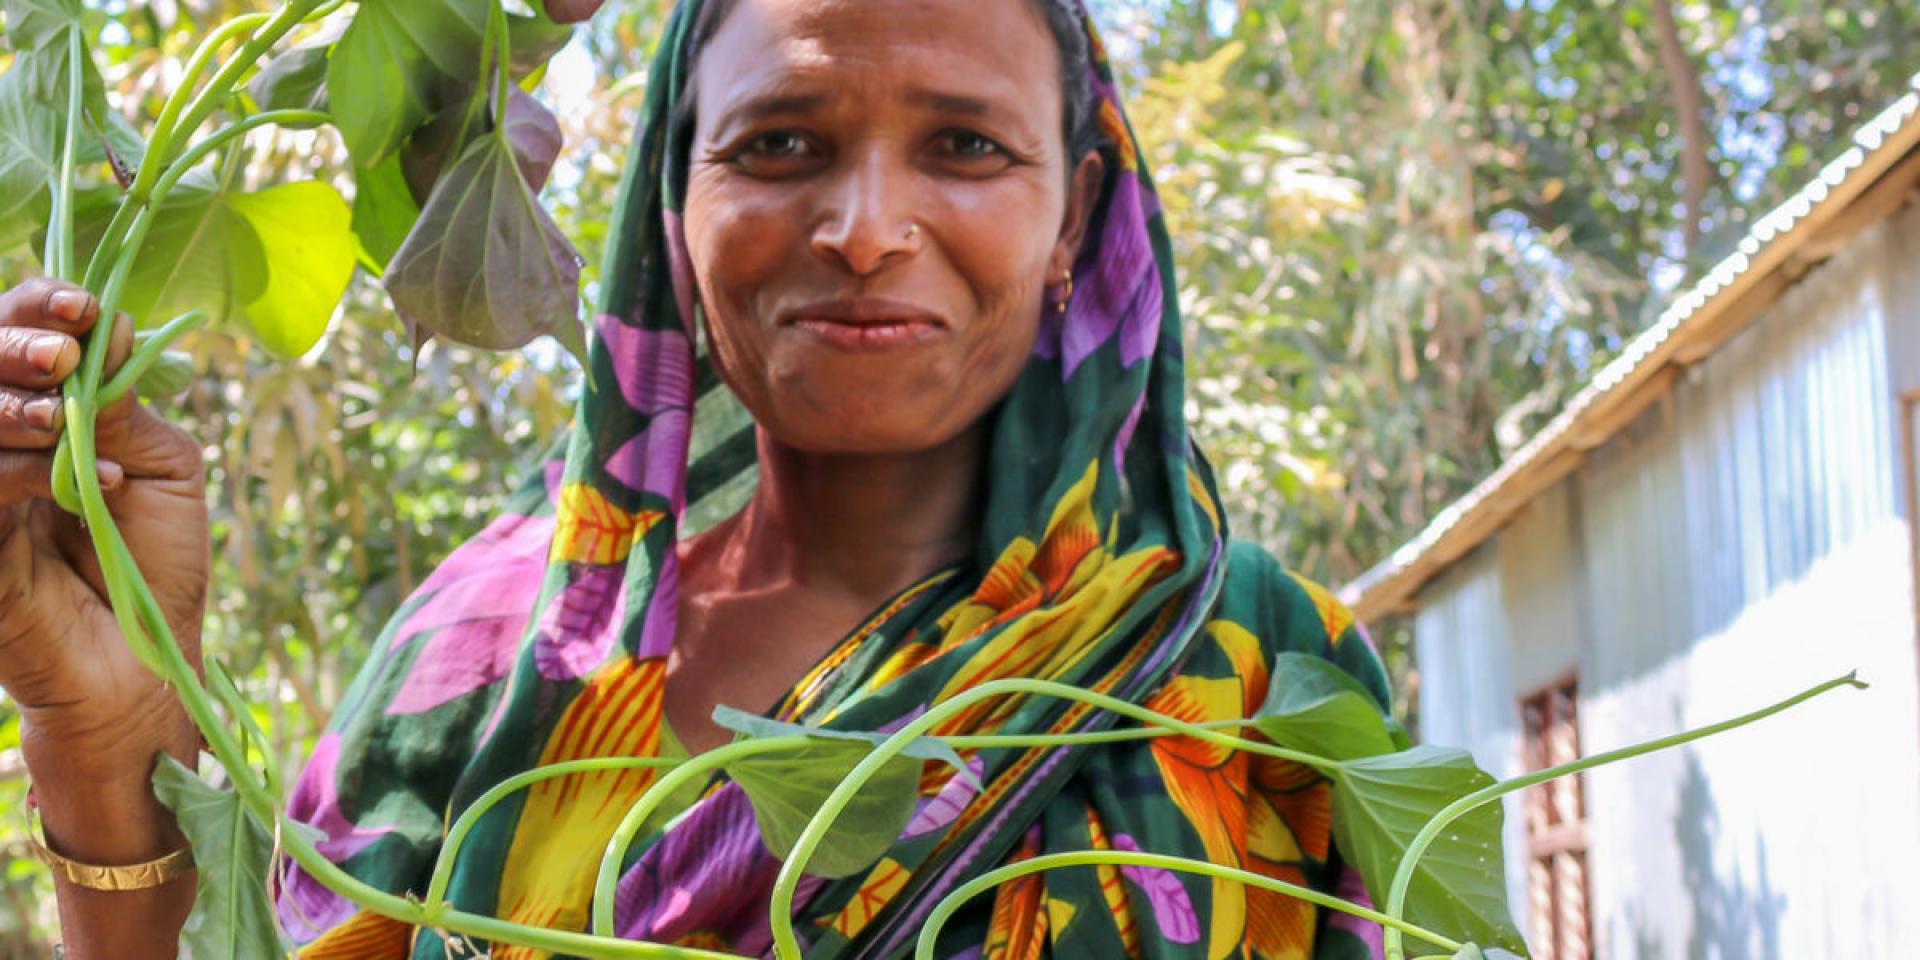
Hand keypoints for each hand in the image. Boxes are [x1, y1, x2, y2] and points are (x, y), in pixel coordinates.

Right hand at [0, 277, 209, 789]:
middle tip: (62, 357)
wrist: (145, 664)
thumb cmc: (156, 566)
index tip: (83, 306)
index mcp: (47, 416)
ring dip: (12, 402)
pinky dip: (16, 469)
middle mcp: (1, 443)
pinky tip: (70, 479)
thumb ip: (133, 408)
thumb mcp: (165, 471)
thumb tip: (110, 329)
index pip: (17, 339)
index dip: (36, 308)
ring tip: (69, 417)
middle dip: (13, 343)